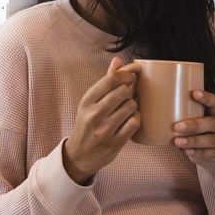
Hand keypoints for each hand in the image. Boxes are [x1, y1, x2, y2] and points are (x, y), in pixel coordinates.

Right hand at [63, 57, 141, 184]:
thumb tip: (118, 60)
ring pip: (131, 106)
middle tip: (128, 94)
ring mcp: (104, 130)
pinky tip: (129, 120)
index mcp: (87, 101)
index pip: (111, 79)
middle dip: (130, 91)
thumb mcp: (90, 102)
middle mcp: (94, 114)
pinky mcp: (114, 143)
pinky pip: (134, 123)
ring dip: (133, 106)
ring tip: (127, 108)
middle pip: (124, 91)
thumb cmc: (87, 123)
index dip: (127, 73)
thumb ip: (105, 81)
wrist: (79, 155)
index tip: (132, 75)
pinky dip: (135, 119)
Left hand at [173, 90, 214, 163]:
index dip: (206, 98)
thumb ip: (174, 107)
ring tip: (177, 142)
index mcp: (213, 111)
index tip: (194, 94)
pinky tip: (186, 151)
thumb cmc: (194, 124)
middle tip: (177, 127)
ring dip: (194, 141)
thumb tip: (144, 97)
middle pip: (211, 123)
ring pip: (211, 139)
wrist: (210, 145)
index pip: (214, 101)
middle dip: (194, 125)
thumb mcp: (189, 115)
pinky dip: (198, 152)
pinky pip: (211, 153)